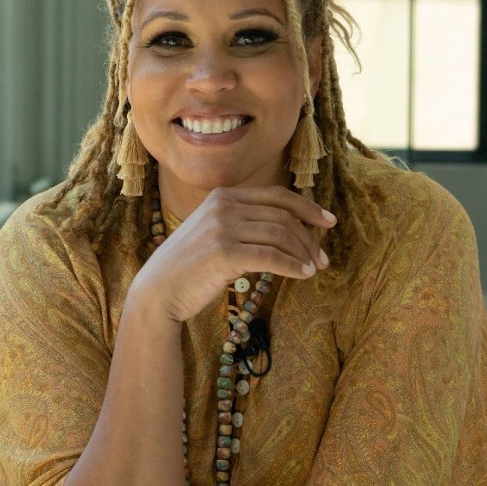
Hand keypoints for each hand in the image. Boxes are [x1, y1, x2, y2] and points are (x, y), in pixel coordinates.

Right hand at [131, 185, 336, 323]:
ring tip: (314, 270)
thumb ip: (244, 225)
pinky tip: (303, 275)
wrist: (158, 290)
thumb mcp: (215, 235)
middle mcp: (223, 205)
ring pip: (280, 235)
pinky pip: (271, 256)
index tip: (328, 222)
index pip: (276, 195)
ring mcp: (222, 227)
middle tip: (323, 259)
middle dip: (309, 238)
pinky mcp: (223, 251)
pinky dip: (292, 266)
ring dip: (304, 254)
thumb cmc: (190, 268)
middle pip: (282, 216)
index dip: (307, 207)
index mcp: (223, 196)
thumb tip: (289, 231)